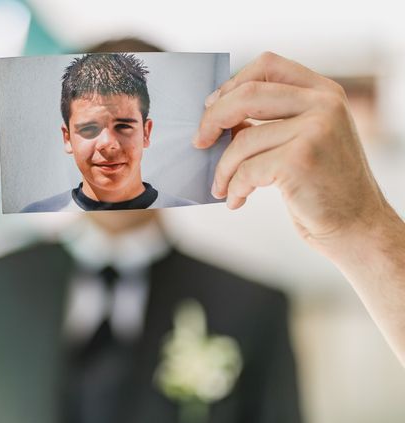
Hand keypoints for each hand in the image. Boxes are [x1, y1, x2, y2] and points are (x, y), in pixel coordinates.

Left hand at [194, 52, 389, 254]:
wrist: (355, 224)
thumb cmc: (322, 185)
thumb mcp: (307, 139)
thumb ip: (274, 120)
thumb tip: (219, 116)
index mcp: (323, 92)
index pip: (267, 65)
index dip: (231, 84)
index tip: (212, 107)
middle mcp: (323, 104)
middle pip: (247, 95)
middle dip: (213, 119)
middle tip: (199, 142)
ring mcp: (314, 130)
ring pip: (242, 140)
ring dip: (223, 168)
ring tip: (221, 186)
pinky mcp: (299, 160)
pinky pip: (246, 170)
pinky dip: (234, 188)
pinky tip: (235, 200)